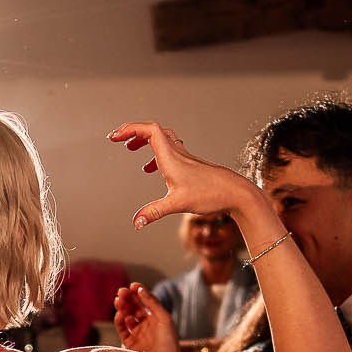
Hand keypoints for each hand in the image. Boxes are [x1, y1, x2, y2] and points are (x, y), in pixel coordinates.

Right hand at [107, 121, 261, 229]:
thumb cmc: (211, 194)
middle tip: (117, 139)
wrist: (236, 193)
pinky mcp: (190, 165)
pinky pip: (169, 151)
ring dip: (144, 140)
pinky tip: (151, 169)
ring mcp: (185, 157)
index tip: (114, 137)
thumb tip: (135, 223)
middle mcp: (177, 153)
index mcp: (171, 156)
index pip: (149, 130)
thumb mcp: (178, 204)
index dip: (130, 129)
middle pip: (153, 130)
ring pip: (162, 139)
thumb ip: (154, 212)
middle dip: (133, 131)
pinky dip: (155, 154)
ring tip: (130, 149)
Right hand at [112, 283, 180, 351]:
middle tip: (121, 291)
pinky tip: (120, 314)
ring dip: (122, 308)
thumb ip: (152, 302)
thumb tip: (140, 289)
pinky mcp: (129, 344)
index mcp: (156, 318)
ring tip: (118, 300)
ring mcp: (137, 334)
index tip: (133, 285)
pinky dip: (119, 321)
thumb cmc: (169, 342)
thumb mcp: (164, 318)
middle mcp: (146, 325)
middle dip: (127, 298)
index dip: (138, 293)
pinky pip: (122, 330)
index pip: (145, 302)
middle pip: (134, 308)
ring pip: (126, 317)